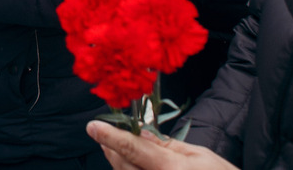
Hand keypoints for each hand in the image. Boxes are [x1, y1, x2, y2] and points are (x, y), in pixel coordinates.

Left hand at [86, 121, 238, 169]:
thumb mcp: (199, 156)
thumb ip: (166, 145)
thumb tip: (141, 131)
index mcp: (170, 169)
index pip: (133, 149)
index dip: (111, 136)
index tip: (93, 126)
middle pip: (123, 164)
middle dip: (111, 147)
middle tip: (101, 133)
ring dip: (116, 161)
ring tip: (112, 146)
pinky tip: (128, 164)